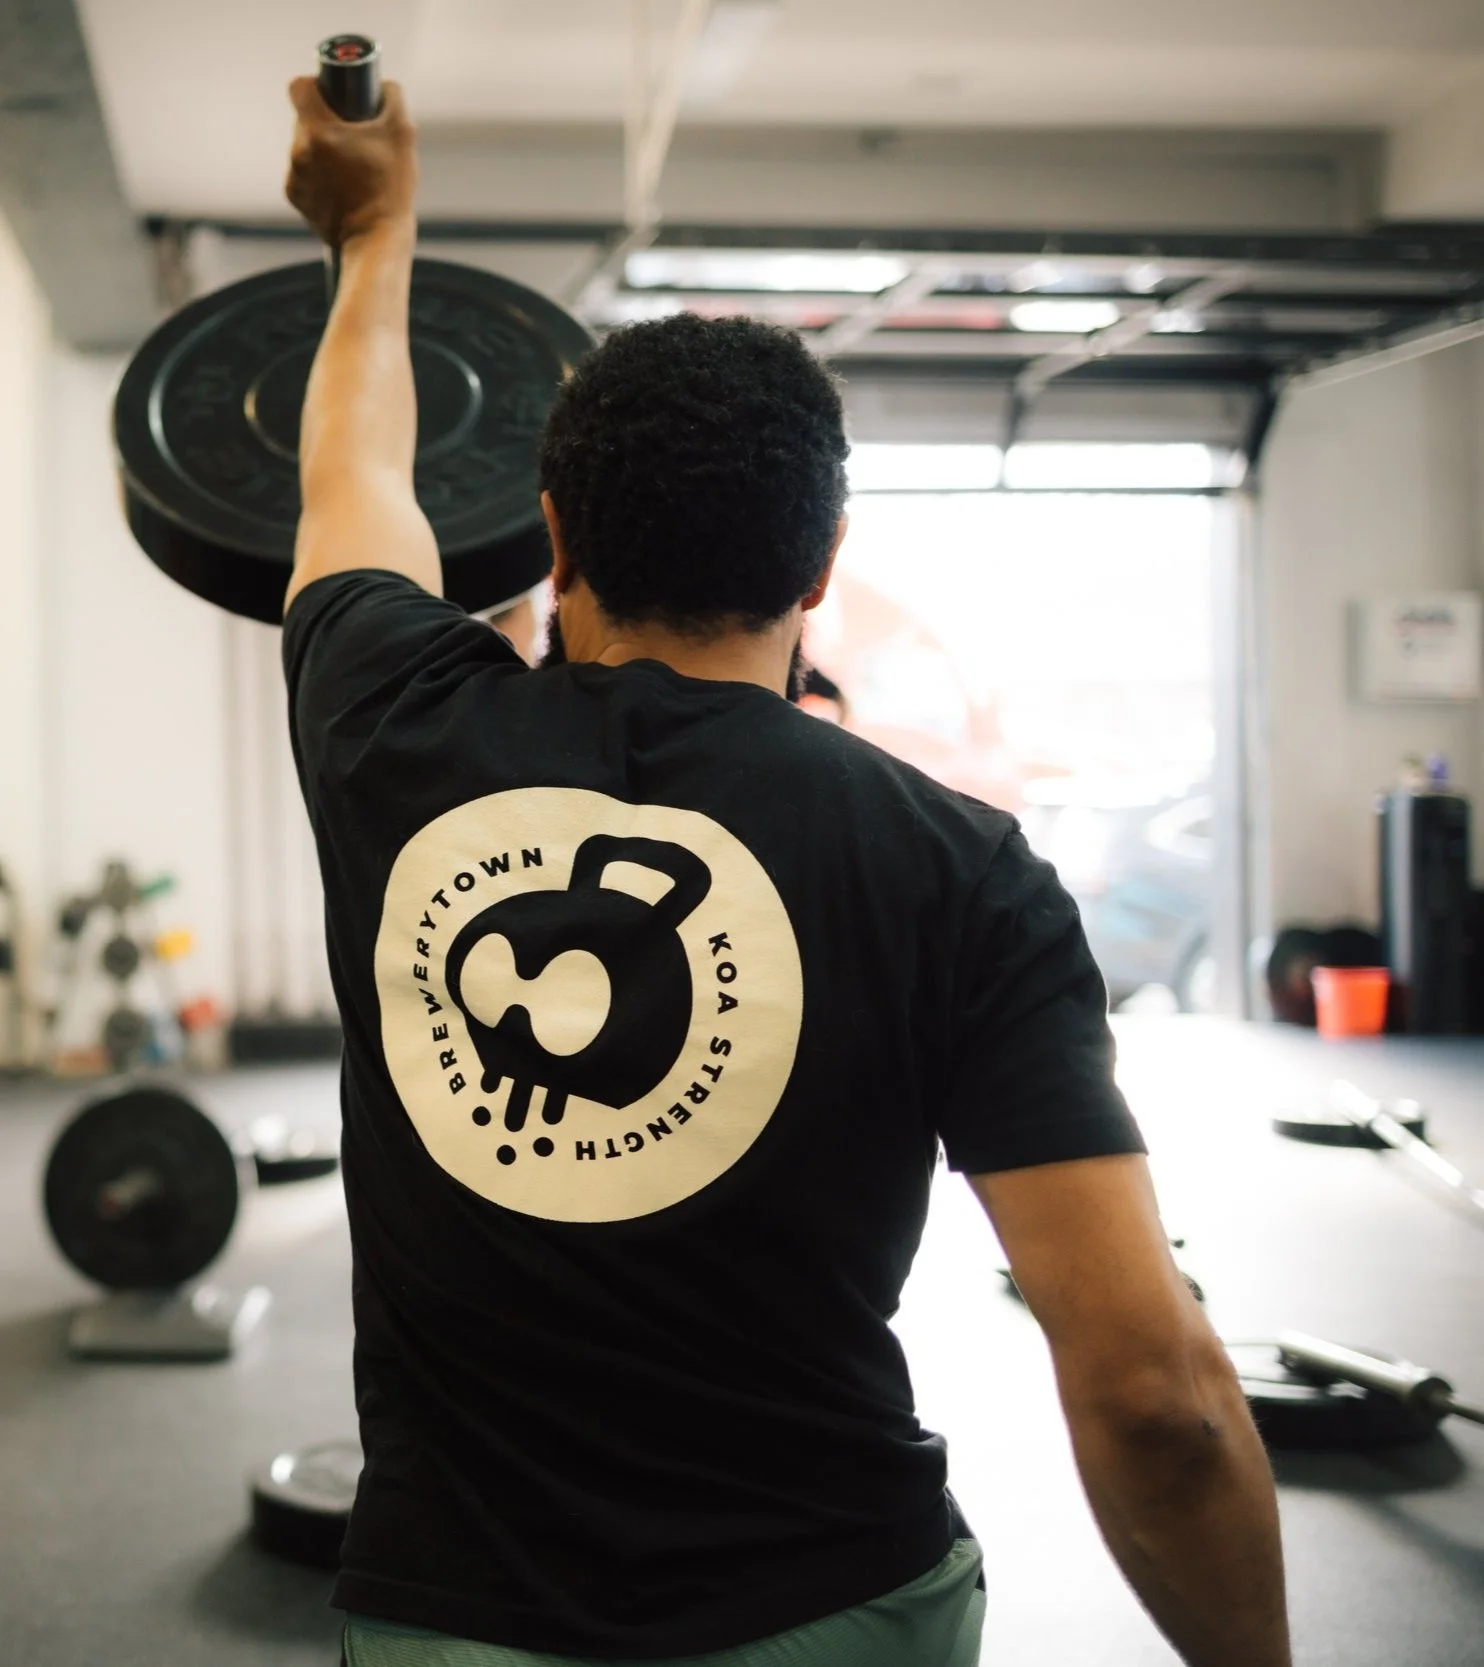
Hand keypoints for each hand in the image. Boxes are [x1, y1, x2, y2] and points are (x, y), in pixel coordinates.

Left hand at [285, 77, 416, 248]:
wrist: (376, 241)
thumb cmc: (390, 189)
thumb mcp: (402, 134)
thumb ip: (392, 98)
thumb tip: (383, 87)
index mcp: (318, 130)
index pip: (299, 87)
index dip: (317, 86)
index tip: (333, 97)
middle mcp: (299, 150)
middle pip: (305, 119)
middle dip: (326, 123)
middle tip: (353, 137)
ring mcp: (294, 176)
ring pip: (305, 148)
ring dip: (323, 151)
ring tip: (351, 168)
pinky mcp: (296, 198)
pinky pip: (304, 174)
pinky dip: (320, 177)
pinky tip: (343, 188)